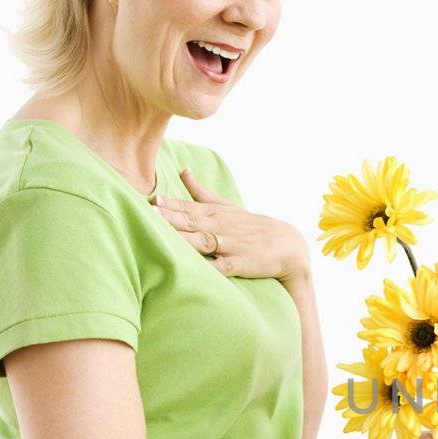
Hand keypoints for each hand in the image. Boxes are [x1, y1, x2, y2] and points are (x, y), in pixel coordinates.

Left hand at [152, 168, 310, 283]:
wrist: (287, 245)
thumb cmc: (251, 226)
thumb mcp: (227, 206)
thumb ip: (201, 191)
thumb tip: (183, 169)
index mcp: (214, 213)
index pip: (187, 207)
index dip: (169, 204)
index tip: (151, 200)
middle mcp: (220, 227)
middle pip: (191, 222)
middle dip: (170, 218)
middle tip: (150, 212)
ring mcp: (230, 245)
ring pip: (202, 241)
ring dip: (183, 238)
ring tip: (165, 235)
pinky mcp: (240, 264)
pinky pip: (222, 267)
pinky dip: (210, 267)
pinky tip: (196, 269)